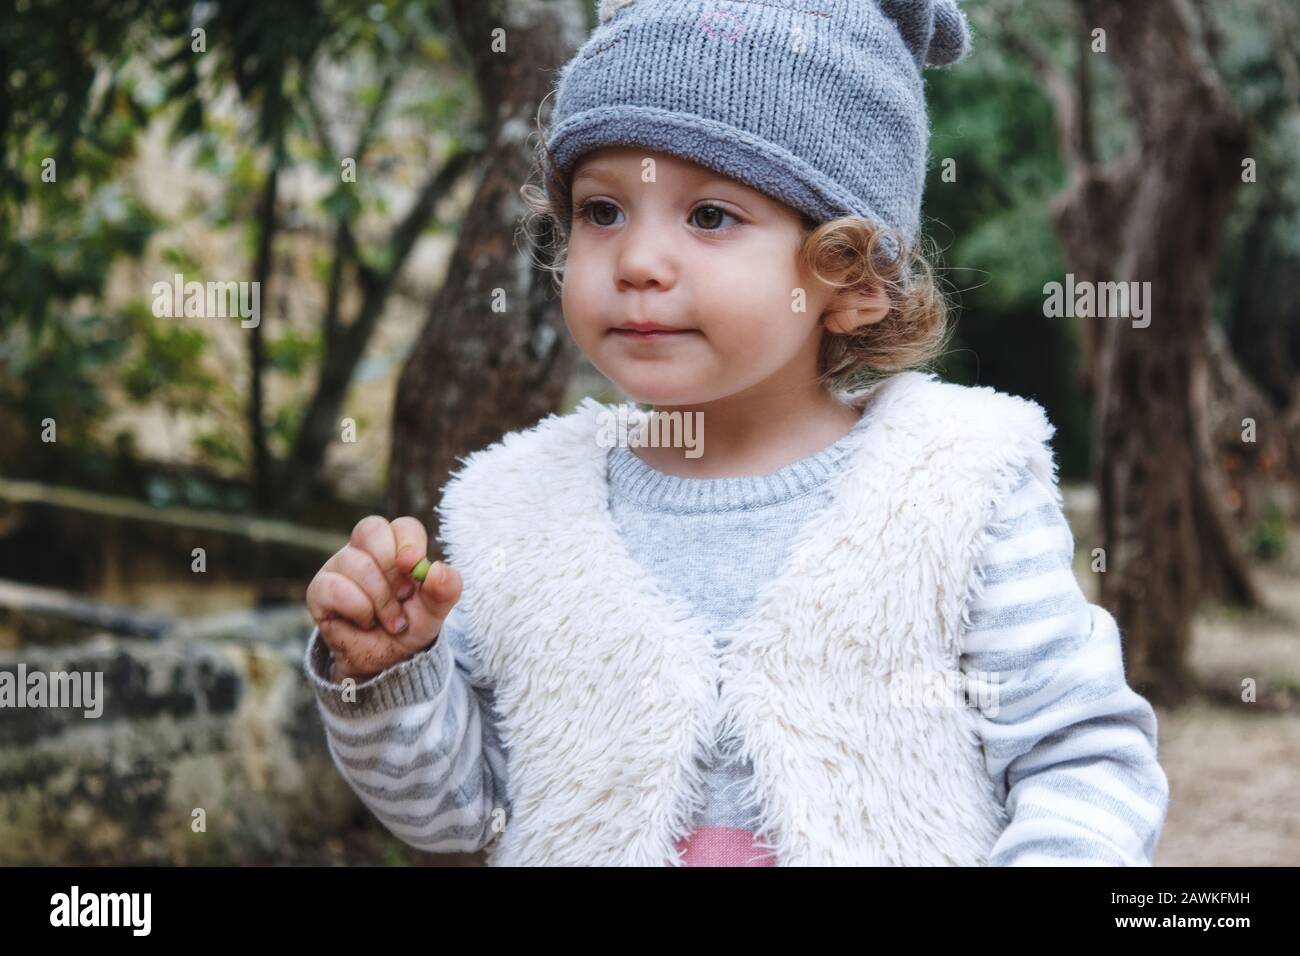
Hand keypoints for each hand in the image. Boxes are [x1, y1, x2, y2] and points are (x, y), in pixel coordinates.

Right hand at [306, 515, 462, 682]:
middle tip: (403, 596)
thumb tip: (437, 570)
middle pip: (371, 530)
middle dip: (392, 569)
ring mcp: (338, 567)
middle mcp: (364, 550)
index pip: (402, 526)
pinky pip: (336, 588)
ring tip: (392, 621)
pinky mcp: (319, 590)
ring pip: (357, 564)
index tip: (413, 568)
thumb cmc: (409, 625)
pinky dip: (359, 609)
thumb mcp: (436, 609)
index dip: (410, 543)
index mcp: (395, 546)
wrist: (386, 661)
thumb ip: (446, 588)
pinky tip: (366, 622)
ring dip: (381, 600)